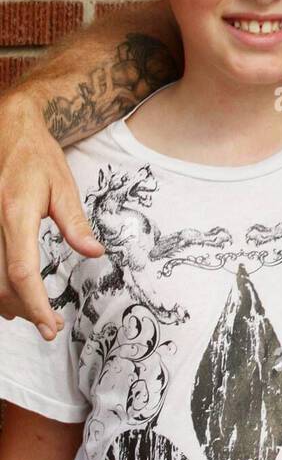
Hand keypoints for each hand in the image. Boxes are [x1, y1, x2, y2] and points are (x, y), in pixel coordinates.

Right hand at [0, 93, 102, 337]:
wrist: (9, 133)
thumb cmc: (37, 156)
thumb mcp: (64, 185)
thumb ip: (76, 222)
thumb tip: (94, 253)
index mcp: (16, 213)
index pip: (21, 271)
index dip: (35, 304)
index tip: (51, 325)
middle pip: (1, 284)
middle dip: (25, 310)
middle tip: (50, 325)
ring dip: (9, 303)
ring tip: (37, 313)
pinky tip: (14, 296)